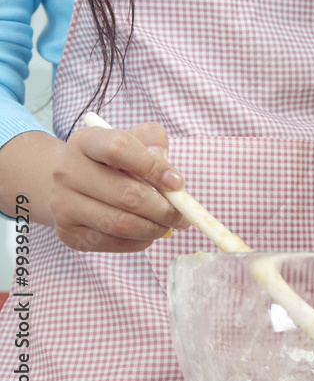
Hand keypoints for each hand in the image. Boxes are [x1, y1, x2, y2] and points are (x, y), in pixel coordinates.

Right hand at [49, 122, 189, 251]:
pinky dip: (138, 241)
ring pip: (120, 224)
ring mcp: (63, 205)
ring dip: (154, 228)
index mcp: (85, 142)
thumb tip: (168, 174)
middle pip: (126, 195)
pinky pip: (111, 243)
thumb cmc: (113, 159)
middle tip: (182, 214)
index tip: (178, 183)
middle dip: (164, 209)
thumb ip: (153, 142)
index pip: (120, 149)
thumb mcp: (134, 138)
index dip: (153, 166)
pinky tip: (147, 232)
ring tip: (168, 224)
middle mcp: (67, 172)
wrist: (73, 182)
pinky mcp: (68, 233)